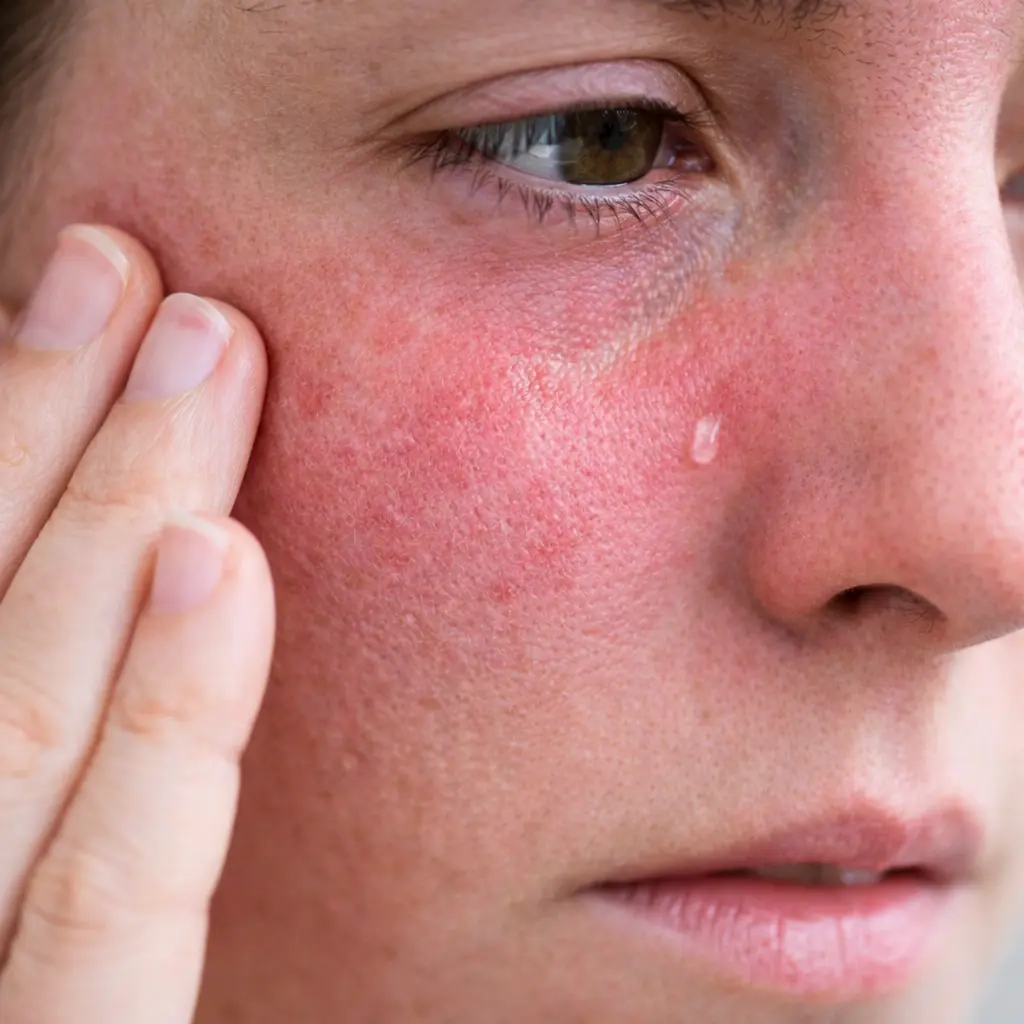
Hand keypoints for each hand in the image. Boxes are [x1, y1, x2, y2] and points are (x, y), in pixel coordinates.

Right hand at [0, 225, 273, 1022]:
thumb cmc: (39, 963)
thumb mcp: (41, 891)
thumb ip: (79, 769)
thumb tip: (156, 559)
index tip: (81, 302)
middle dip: (39, 426)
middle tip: (133, 270)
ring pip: (15, 725)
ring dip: (102, 507)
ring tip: (195, 340)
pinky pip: (102, 920)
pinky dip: (153, 731)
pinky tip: (216, 564)